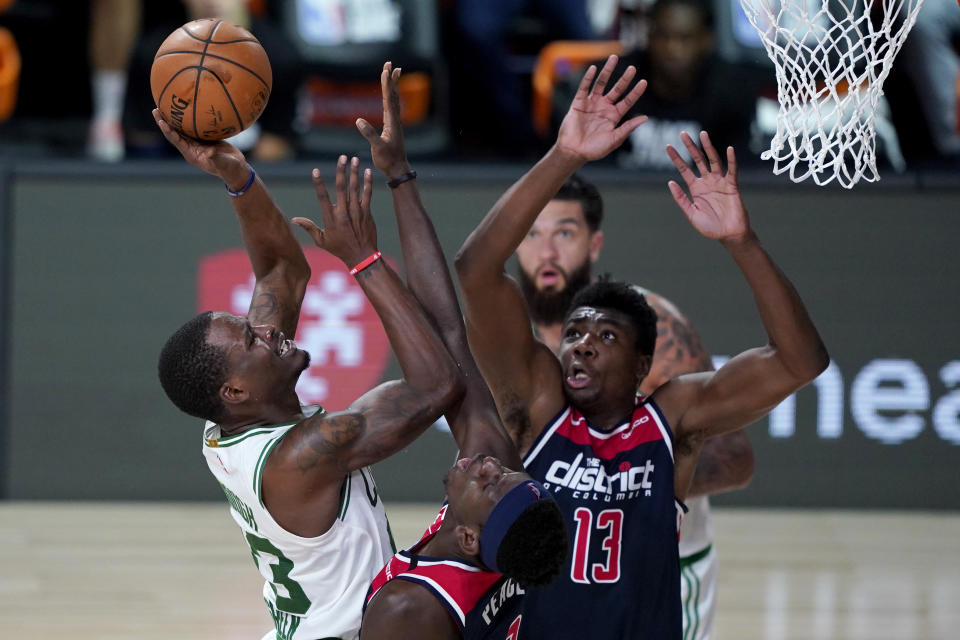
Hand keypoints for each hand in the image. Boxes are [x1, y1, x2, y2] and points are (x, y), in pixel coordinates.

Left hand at [152, 108, 246, 184]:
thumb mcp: (224, 164)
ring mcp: (197, 143)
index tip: (161, 122)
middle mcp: (191, 148)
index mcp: (191, 154)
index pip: (176, 141)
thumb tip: (209, 153)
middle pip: (174, 133)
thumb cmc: (230, 168)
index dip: (168, 131)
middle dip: (164, 122)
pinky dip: (188, 118)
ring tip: (165, 105)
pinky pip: (193, 127)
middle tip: (156, 109)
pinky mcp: (204, 139)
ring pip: (181, 129)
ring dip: (173, 119)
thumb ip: (216, 159)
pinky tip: (187, 108)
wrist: (237, 168)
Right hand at [292, 156, 377, 266]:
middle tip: (341, 157)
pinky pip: (368, 195)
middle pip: (341, 188)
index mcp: (331, 218)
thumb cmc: (340, 249)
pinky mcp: (367, 212)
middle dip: (341, 171)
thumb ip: (308, 227)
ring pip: (355, 188)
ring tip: (354, 159)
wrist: (362, 256)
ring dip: (354, 173)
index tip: (315, 171)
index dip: (318, 183)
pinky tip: (367, 171)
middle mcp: (343, 213)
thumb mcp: (321, 240)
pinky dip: (368, 183)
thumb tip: (293, 220)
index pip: (323, 197)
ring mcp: (356, 212)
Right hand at [356, 61, 410, 179]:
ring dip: (393, 85)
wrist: (397, 168)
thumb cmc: (388, 159)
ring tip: (394, 72)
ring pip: (393, 99)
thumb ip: (370, 134)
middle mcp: (395, 119)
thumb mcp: (378, 147)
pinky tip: (389, 94)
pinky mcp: (391, 126)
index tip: (385, 70)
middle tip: (390, 63)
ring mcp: (394, 122)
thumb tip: (358, 120)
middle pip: (393, 94)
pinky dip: (390, 96)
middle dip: (391, 79)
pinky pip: (391, 106)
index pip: (388, 98)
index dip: (386, 84)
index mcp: (392, 121)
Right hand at [555, 55, 648, 161]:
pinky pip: (584, 88)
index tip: (644, 82)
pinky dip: (588, 78)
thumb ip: (628, 128)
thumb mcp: (615, 139)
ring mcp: (591, 104)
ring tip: (614, 58)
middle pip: (617, 89)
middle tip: (632, 68)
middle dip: (624, 79)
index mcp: (614, 116)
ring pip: (601, 84)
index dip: (636, 92)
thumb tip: (645, 118)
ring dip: (607, 71)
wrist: (574, 152)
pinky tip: (593, 69)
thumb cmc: (595, 149)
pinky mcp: (579, 103)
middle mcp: (604, 107)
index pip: (628, 101)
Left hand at [666, 131, 750, 242]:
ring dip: (708, 147)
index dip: (676, 158)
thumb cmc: (709, 227)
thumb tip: (670, 182)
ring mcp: (719, 182)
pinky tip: (729, 149)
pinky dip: (731, 160)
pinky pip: (732, 170)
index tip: (668, 146)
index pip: (684, 169)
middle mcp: (707, 182)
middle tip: (683, 133)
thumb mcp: (691, 213)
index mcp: (695, 188)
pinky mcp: (732, 186)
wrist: (728, 235)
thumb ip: (681, 198)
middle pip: (697, 160)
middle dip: (690, 147)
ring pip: (713, 160)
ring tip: (702, 134)